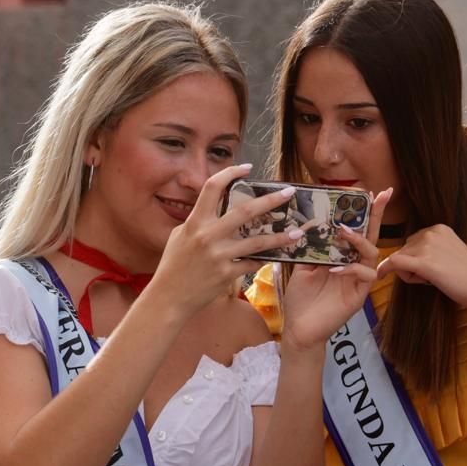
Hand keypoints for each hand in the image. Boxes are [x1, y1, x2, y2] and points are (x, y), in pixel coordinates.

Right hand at [148, 164, 309, 319]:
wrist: (168, 298)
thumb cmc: (173, 266)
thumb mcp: (180, 236)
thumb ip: (198, 222)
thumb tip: (216, 209)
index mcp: (195, 222)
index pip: (212, 187)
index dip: (230, 173)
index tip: (247, 168)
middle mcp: (208, 235)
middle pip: (246, 211)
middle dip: (271, 200)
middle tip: (289, 192)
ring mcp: (219, 256)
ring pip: (258, 242)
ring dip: (280, 237)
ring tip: (298, 233)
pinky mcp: (227, 274)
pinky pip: (251, 264)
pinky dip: (263, 260)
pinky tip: (275, 258)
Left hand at [280, 188, 392, 352]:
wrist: (298, 329)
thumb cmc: (301, 300)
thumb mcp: (302, 267)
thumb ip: (310, 248)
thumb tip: (309, 223)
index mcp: (342, 257)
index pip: (356, 231)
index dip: (363, 213)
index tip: (369, 192)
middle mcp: (354, 265)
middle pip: (372, 236)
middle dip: (377, 215)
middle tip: (382, 195)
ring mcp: (359, 280)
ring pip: (372, 253)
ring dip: (359, 240)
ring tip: (343, 231)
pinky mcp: (359, 295)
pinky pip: (364, 275)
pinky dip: (350, 268)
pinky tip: (334, 268)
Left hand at [374, 222, 466, 320]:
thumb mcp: (450, 255)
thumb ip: (432, 252)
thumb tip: (411, 261)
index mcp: (439, 228)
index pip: (414, 241)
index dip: (415, 259)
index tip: (428, 272)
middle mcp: (431, 232)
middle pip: (405, 249)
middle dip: (410, 266)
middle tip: (432, 279)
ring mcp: (426, 245)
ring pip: (400, 258)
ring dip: (408, 274)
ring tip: (432, 281)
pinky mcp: (423, 262)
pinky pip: (394, 263)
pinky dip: (384, 269)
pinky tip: (380, 276)